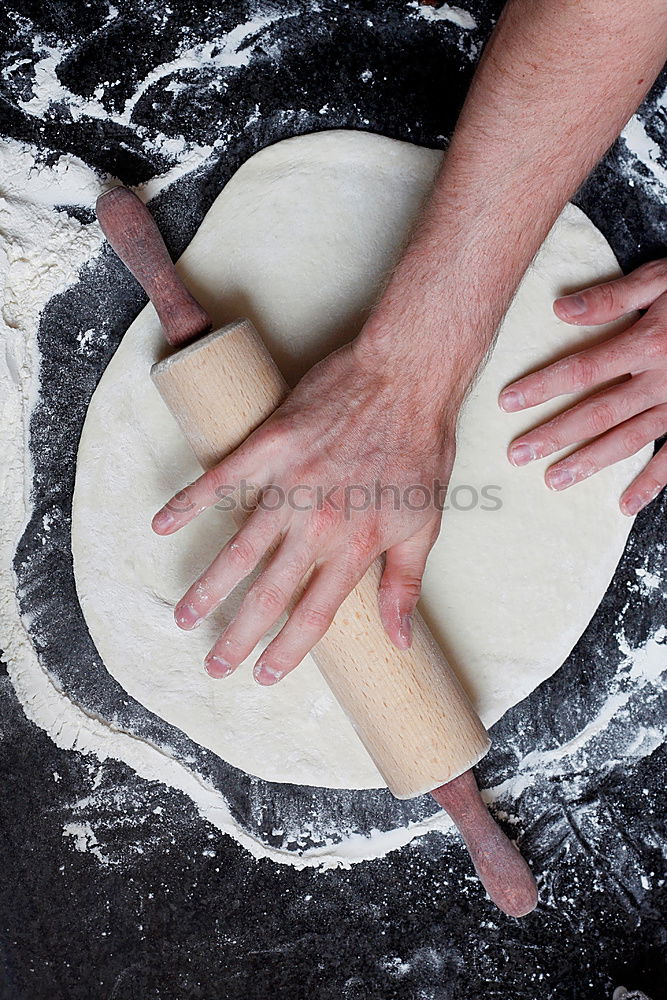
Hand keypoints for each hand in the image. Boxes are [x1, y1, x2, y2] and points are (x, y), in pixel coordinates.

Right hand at [152, 340, 457, 683]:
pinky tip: (161, 524)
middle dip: (238, 635)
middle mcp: (316, 523)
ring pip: (238, 548)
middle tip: (214, 665)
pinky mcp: (270, 445)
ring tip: (185, 616)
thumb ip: (405, 584)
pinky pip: (220, 479)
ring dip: (208, 587)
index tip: (264, 674)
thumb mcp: (426, 523)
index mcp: (355, 546)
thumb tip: (400, 641)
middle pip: (268, 593)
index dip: (286, 650)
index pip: (313, 614)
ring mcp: (289, 484)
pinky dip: (188, 502)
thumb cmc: (422, 449)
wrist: (408, 377)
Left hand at [499, 260, 666, 515]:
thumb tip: (560, 309)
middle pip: (598, 412)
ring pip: (629, 439)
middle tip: (517, 454)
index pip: (584, 369)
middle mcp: (662, 379)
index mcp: (648, 343)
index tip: (508, 403)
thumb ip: (615, 297)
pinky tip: (624, 504)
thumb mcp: (664, 278)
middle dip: (555, 434)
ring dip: (590, 462)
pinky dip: (651, 483)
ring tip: (552, 480)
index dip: (544, 386)